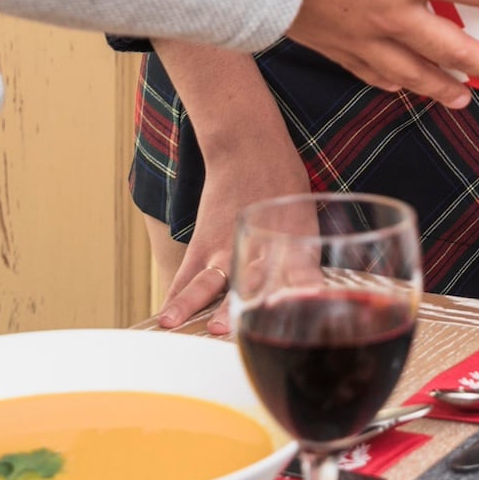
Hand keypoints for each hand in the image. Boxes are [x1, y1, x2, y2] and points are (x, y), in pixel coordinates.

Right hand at [155, 115, 310, 334]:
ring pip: (209, 282)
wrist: (250, 150)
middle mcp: (260, 250)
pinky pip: (186, 276)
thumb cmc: (285, 188)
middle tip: (230, 330)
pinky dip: (175, 298)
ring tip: (181, 324)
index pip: (304, 276)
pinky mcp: (203, 244)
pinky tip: (164, 321)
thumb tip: (314, 299)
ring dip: (195, 305)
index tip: (306, 305)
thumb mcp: (309, 223)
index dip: (305, 292)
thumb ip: (307, 265)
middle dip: (243, 308)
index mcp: (295, 245)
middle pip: (252, 284)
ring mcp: (227, 248)